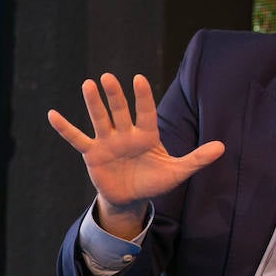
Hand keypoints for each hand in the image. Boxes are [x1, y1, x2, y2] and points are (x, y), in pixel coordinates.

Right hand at [47, 73, 223, 234]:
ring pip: (100, 119)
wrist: (131, 198)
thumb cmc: (155, 181)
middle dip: (115, 96)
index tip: (138, 79)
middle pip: (120, 111)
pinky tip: (52, 114)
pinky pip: (77, 139)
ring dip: (94, 104)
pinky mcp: (92, 154)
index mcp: (147, 135)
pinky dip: (65, 128)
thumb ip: (197, 158)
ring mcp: (108, 142)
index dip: (143, 97)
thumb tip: (222, 147)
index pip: (146, 112)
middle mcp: (126, 134)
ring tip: (88, 84)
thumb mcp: (178, 172)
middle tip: (109, 77)